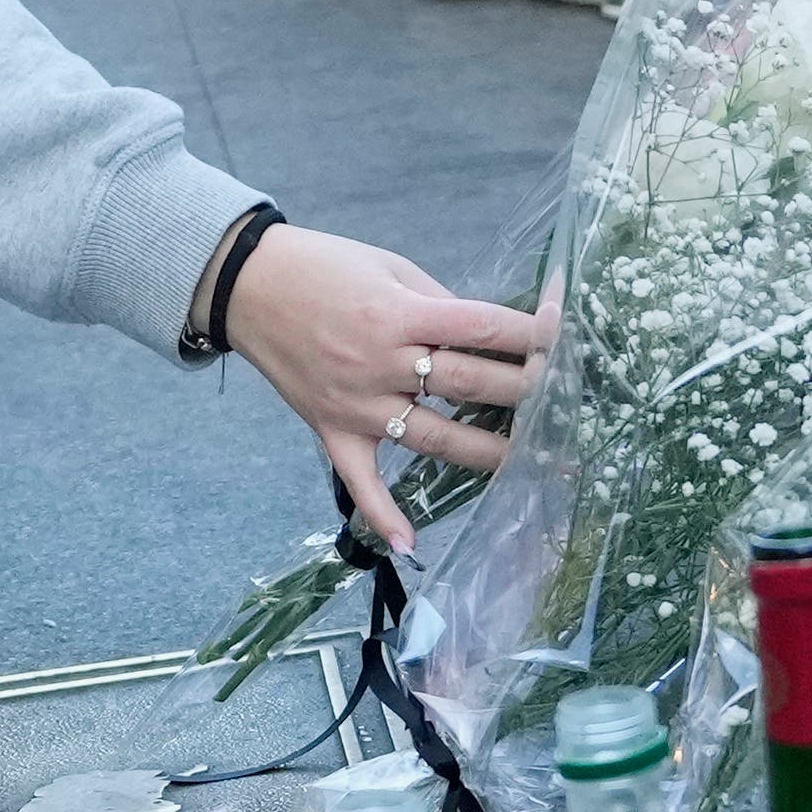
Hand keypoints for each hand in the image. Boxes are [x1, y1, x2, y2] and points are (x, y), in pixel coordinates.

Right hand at [220, 221, 545, 555]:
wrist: (247, 284)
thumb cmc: (325, 267)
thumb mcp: (390, 267)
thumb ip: (440, 303)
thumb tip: (491, 335)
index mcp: (400, 313)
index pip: (480, 328)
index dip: (529, 334)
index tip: (565, 338)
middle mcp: (381, 362)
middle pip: (466, 383)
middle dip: (522, 392)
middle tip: (562, 403)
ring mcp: (356, 403)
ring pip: (432, 437)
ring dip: (485, 454)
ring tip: (532, 465)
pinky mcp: (331, 428)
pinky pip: (360, 479)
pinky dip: (382, 513)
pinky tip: (410, 543)